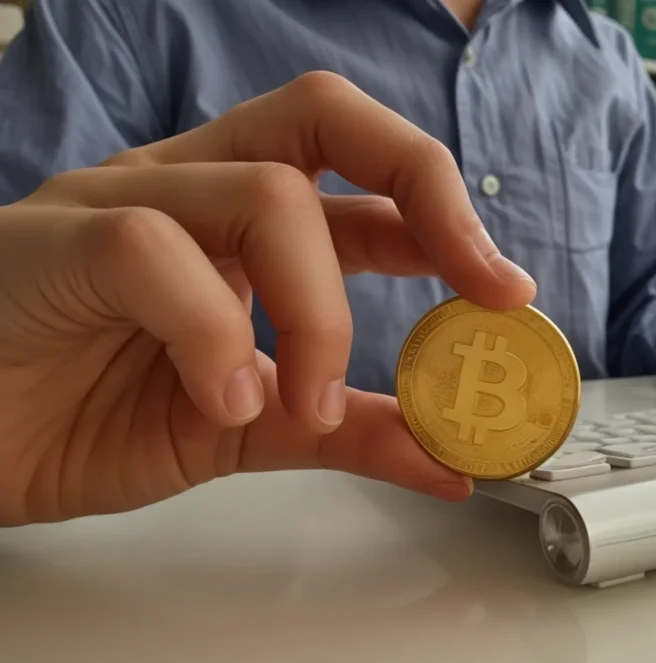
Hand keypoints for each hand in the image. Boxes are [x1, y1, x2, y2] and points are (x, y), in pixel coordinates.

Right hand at [0, 72, 536, 525]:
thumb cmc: (79, 416)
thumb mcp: (244, 428)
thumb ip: (343, 430)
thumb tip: (449, 459)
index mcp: (238, 227)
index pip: (362, 185)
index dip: (449, 226)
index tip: (508, 295)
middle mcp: (190, 190)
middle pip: (326, 119)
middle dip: (426, 189)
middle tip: (480, 282)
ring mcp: (121, 203)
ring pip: (264, 192)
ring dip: (318, 310)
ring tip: (304, 399)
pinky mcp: (56, 240)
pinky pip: (154, 248)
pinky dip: (212, 330)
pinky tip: (214, 398)